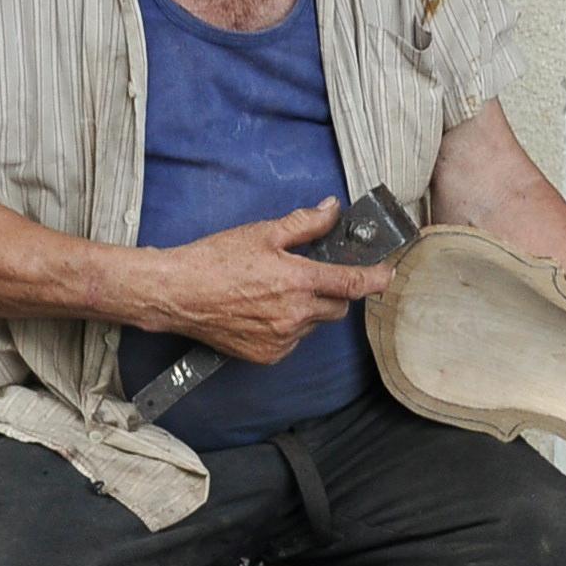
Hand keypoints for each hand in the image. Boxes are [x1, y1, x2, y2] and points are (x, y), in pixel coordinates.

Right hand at [146, 198, 396, 365]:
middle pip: (337, 308)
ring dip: (307, 311)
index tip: (386, 275)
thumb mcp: (263, 232)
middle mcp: (295, 315)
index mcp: (299, 281)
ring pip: (313, 325)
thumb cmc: (216, 260)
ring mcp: (282, 339)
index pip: (352, 283)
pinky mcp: (268, 355)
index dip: (375, 279)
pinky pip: (293, 341)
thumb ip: (305, 224)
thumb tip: (332, 211)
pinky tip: (262, 312)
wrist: (179, 294)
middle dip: (332, 293)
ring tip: (274, 294)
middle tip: (307, 277)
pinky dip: (288, 328)